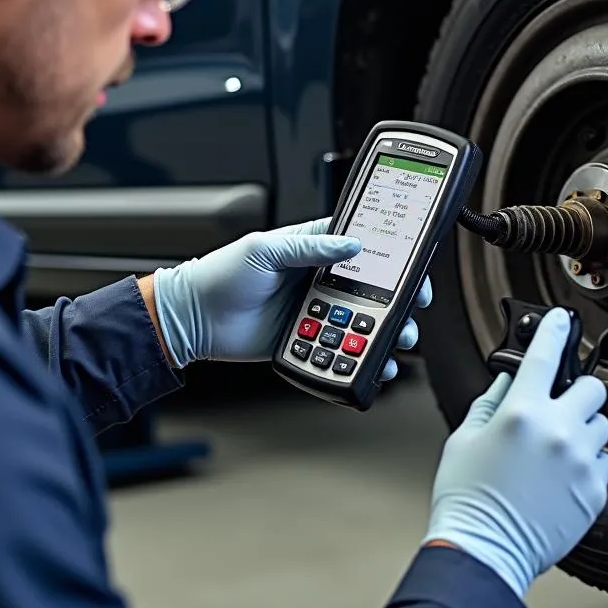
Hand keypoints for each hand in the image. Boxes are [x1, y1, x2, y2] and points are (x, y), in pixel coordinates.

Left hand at [151, 218, 431, 376]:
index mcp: (312, 250)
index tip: (412, 265)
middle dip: (399, 301)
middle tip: (414, 308)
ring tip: (399, 340)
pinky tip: (372, 364)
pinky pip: (338, 351)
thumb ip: (309, 246)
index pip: (361, 247)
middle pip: (372, 290)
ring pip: (361, 324)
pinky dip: (358, 360)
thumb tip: (352, 244)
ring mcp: (314, 312)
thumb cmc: (221, 274)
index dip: (390, 256)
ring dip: (385, 333)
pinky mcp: (305, 340)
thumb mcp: (265, 250)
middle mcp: (318, 281)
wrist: (193, 318)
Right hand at [423, 308, 607, 599]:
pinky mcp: (594, 493)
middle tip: (558, 406)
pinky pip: (605, 464)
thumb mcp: (464, 439)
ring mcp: (580, 463)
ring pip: (601, 426)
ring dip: (582, 430)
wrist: (485, 548)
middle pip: (592, 389)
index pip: (544, 357)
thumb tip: (507, 382)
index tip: (560, 321)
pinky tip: (561, 477)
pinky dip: (587, 464)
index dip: (553, 331)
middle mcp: (556, 432)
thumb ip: (489, 403)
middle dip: (576, 393)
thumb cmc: (467, 496)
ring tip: (556, 450)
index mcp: (520, 413)